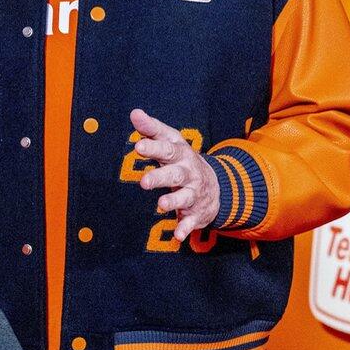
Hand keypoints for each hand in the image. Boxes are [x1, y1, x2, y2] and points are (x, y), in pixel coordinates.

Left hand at [130, 109, 218, 239]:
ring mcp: (193, 193)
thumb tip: (134, 113)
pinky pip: (191, 222)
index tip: (137, 146)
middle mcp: (188, 172)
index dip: (153, 146)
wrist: (216, 185)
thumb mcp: (171, 142)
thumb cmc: (183, 160)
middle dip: (160, 177)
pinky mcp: (196, 212)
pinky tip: (178, 236)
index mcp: (180, 154)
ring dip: (173, 202)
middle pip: (174, 174)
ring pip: (184, 197)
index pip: (166, 147)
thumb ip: (151, 129)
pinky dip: (185, 229)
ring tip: (161, 205)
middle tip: (144, 181)